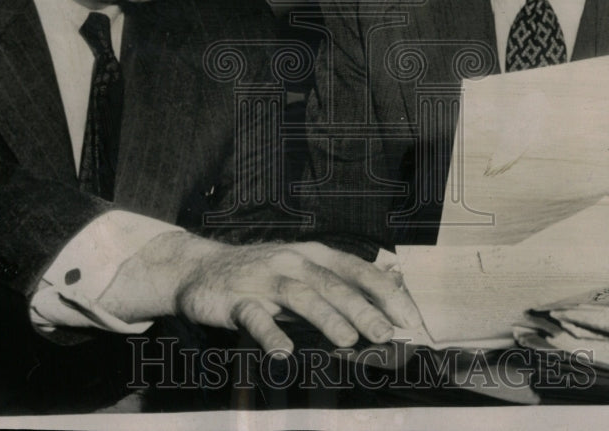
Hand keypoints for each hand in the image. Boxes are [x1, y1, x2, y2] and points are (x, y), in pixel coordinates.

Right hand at [100, 233, 422, 352]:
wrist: (199, 268)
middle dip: (362, 309)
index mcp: (314, 255)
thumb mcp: (303, 269)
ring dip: (325, 317)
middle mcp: (293, 261)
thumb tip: (390, 296)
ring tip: (348, 340)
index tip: (410, 319)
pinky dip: (269, 334)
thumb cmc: (262, 273)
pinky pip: (254, 317)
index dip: (385, 293)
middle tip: (386, 333)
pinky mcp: (235, 299)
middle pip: (333, 284)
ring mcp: (263, 278)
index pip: (357, 270)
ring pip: (300, 295)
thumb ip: (340, 283)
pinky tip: (283, 353)